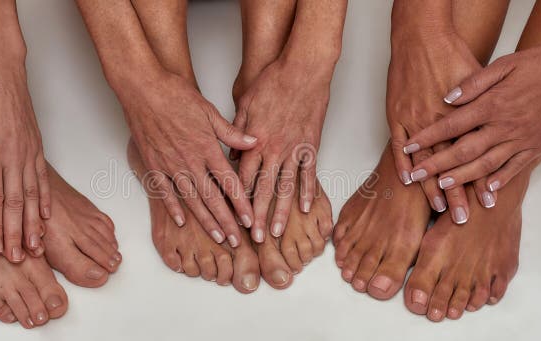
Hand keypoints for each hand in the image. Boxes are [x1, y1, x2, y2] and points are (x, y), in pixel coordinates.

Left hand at [0, 66, 48, 261]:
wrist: (0, 75)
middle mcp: (14, 156)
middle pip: (15, 203)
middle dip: (16, 233)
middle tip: (17, 257)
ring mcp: (28, 154)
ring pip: (32, 196)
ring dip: (33, 223)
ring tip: (35, 246)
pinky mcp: (35, 150)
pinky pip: (42, 181)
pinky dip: (44, 201)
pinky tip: (45, 218)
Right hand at [118, 71, 256, 247]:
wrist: (144, 88)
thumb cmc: (176, 95)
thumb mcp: (210, 111)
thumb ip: (232, 132)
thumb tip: (254, 142)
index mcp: (207, 148)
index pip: (229, 183)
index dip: (241, 204)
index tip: (250, 220)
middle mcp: (189, 161)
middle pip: (212, 198)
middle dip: (227, 222)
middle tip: (237, 240)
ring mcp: (169, 164)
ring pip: (191, 200)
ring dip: (205, 221)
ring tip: (217, 237)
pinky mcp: (153, 164)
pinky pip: (164, 191)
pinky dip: (173, 207)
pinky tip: (182, 221)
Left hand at [232, 58, 330, 241]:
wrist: (303, 69)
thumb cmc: (273, 81)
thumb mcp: (244, 102)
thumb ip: (235, 130)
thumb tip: (228, 152)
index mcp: (254, 141)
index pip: (241, 178)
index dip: (235, 201)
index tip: (231, 218)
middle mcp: (274, 150)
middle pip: (262, 190)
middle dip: (256, 217)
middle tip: (253, 238)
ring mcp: (294, 149)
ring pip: (285, 187)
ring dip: (280, 212)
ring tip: (275, 232)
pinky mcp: (312, 145)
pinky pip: (309, 173)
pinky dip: (307, 192)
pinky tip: (305, 208)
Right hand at [387, 30, 490, 223]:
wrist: (420, 36)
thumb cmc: (452, 53)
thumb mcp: (482, 78)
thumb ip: (487, 106)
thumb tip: (496, 127)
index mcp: (465, 115)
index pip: (474, 156)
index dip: (481, 180)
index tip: (487, 202)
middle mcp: (441, 121)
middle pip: (452, 165)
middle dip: (458, 193)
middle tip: (463, 218)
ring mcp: (416, 119)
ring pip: (426, 160)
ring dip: (431, 186)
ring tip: (437, 208)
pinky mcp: (396, 114)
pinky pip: (398, 144)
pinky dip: (402, 163)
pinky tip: (407, 181)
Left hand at [403, 44, 540, 194]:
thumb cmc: (540, 63)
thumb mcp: (504, 64)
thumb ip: (474, 82)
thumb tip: (447, 98)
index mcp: (494, 104)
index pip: (452, 125)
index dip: (428, 137)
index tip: (408, 147)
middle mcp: (506, 125)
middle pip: (464, 150)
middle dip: (437, 164)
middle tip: (417, 175)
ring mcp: (523, 138)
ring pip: (487, 164)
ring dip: (463, 177)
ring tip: (443, 186)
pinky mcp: (538, 145)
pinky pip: (516, 168)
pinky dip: (500, 180)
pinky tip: (486, 190)